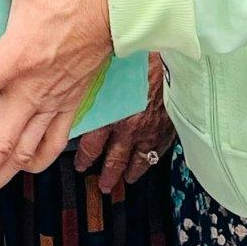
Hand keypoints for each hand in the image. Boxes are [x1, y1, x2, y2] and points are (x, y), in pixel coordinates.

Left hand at [73, 56, 172, 194]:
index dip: (85, 158)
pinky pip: (159, 150)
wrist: (171, 60)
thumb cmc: (137, 62)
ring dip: (130, 172)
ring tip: (125, 180)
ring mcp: (150, 132)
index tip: (80, 165)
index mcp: (111, 116)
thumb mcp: (107, 77)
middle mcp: (129, 129)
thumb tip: (75, 100)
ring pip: (138, 160)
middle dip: (108, 174)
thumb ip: (93, 94)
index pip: (92, 146)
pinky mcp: (168, 128)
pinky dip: (153, 159)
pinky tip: (150, 162)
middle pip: (115, 160)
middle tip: (103, 185)